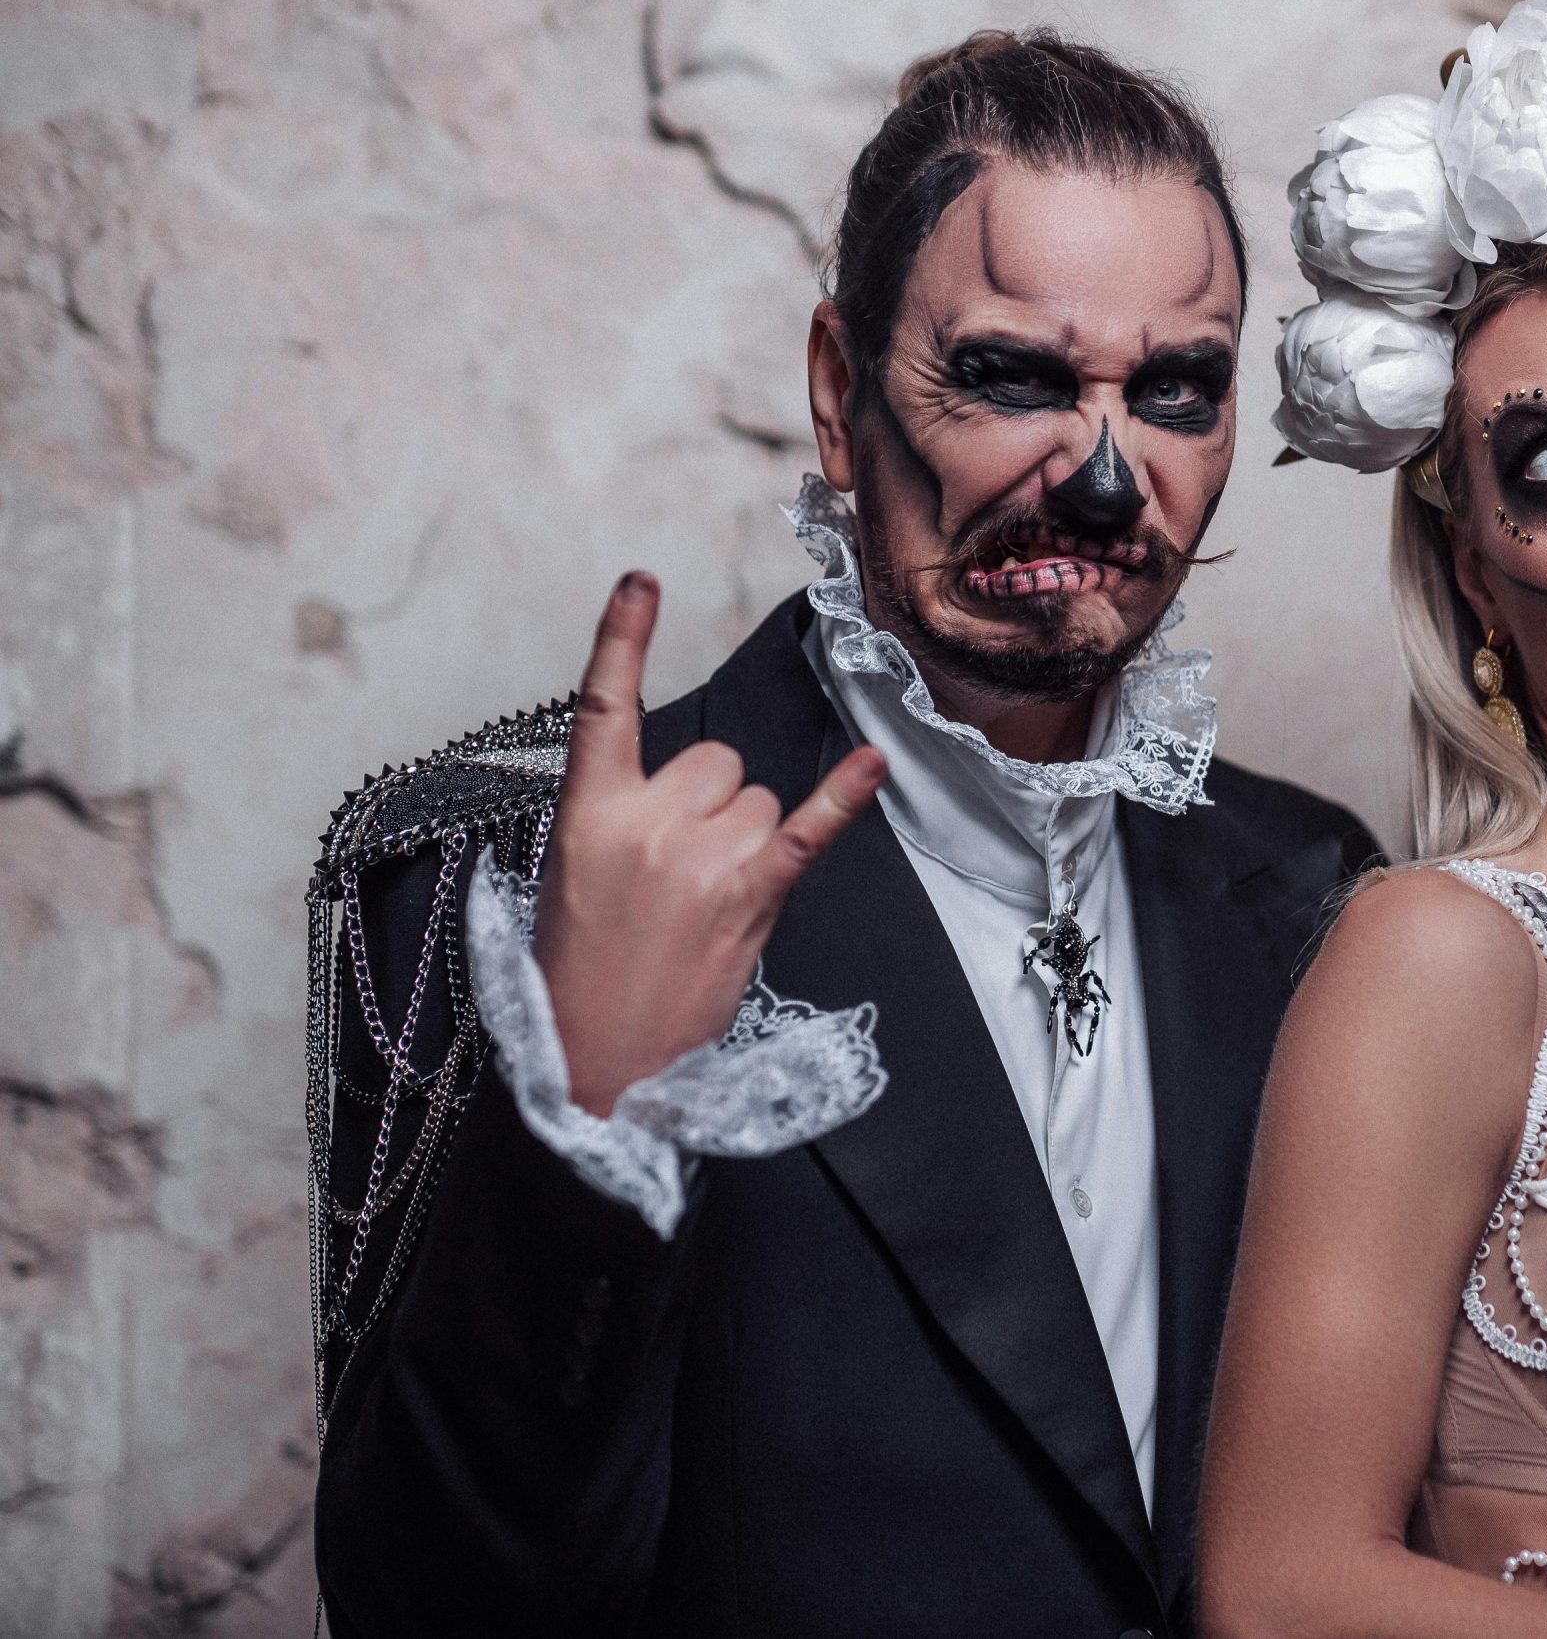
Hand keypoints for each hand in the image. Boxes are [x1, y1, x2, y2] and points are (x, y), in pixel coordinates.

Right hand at [534, 572, 885, 1115]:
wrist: (595, 1065)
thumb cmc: (581, 973)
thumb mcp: (573, 878)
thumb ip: (623, 818)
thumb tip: (687, 792)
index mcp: (586, 812)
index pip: (602, 706)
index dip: (621, 638)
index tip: (640, 583)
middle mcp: (645, 820)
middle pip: (716, 760)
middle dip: (711, 806)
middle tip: (679, 879)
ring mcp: (699, 857)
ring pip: (758, 799)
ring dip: (747, 841)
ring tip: (706, 907)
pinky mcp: (750, 894)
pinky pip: (806, 828)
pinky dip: (844, 797)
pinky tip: (873, 763)